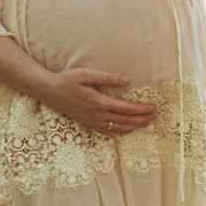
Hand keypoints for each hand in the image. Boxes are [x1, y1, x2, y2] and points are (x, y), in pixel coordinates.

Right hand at [40, 68, 159, 136]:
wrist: (50, 91)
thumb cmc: (68, 80)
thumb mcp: (87, 74)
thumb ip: (108, 77)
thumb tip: (127, 79)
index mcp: (99, 102)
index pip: (126, 108)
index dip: (142, 109)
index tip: (153, 108)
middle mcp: (97, 114)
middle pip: (125, 120)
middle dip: (142, 119)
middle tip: (155, 116)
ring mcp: (92, 121)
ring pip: (118, 128)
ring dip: (134, 126)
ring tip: (146, 123)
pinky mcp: (88, 123)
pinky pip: (107, 131)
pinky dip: (120, 132)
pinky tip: (127, 130)